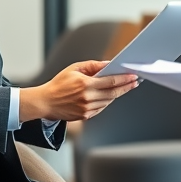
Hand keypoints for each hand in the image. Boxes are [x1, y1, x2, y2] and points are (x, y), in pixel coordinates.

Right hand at [20, 61, 137, 122]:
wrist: (45, 102)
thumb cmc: (59, 83)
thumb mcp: (74, 69)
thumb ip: (93, 66)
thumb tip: (108, 65)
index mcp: (85, 84)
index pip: (111, 82)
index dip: (124, 79)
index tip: (133, 76)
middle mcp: (87, 98)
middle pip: (113, 93)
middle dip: (126, 87)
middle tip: (135, 82)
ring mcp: (87, 109)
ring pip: (108, 101)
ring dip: (117, 94)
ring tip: (123, 87)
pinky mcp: (85, 116)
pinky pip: (101, 108)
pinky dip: (106, 101)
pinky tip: (108, 95)